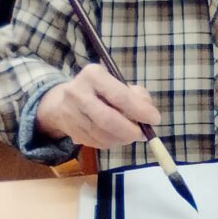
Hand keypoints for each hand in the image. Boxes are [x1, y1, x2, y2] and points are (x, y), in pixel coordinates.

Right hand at [35, 64, 160, 148]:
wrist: (62, 101)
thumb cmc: (100, 90)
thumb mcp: (118, 83)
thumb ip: (137, 95)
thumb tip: (149, 114)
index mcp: (93, 75)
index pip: (119, 95)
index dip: (139, 110)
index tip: (155, 119)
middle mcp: (78, 93)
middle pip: (107, 119)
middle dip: (130, 130)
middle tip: (143, 134)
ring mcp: (71, 114)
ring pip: (102, 135)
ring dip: (122, 139)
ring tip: (132, 135)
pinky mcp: (70, 131)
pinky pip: (97, 143)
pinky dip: (112, 142)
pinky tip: (116, 136)